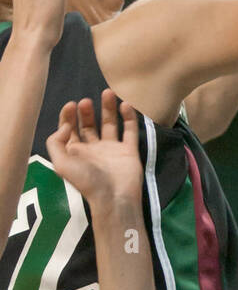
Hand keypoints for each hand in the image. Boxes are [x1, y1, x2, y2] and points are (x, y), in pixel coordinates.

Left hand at [46, 90, 142, 207]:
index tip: (71, 104)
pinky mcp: (129, 150)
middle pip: (88, 125)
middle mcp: (93, 149)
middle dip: (86, 112)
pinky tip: (125, 105)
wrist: (114, 197)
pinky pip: (129, 130)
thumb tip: (65, 126)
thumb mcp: (61, 164)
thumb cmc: (86, 181)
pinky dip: (128, 117)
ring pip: (109, 124)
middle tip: (86, 101)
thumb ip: (56, 142)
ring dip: (108, 109)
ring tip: (108, 93)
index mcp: (75, 153)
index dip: (68, 116)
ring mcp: (112, 149)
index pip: (69, 130)